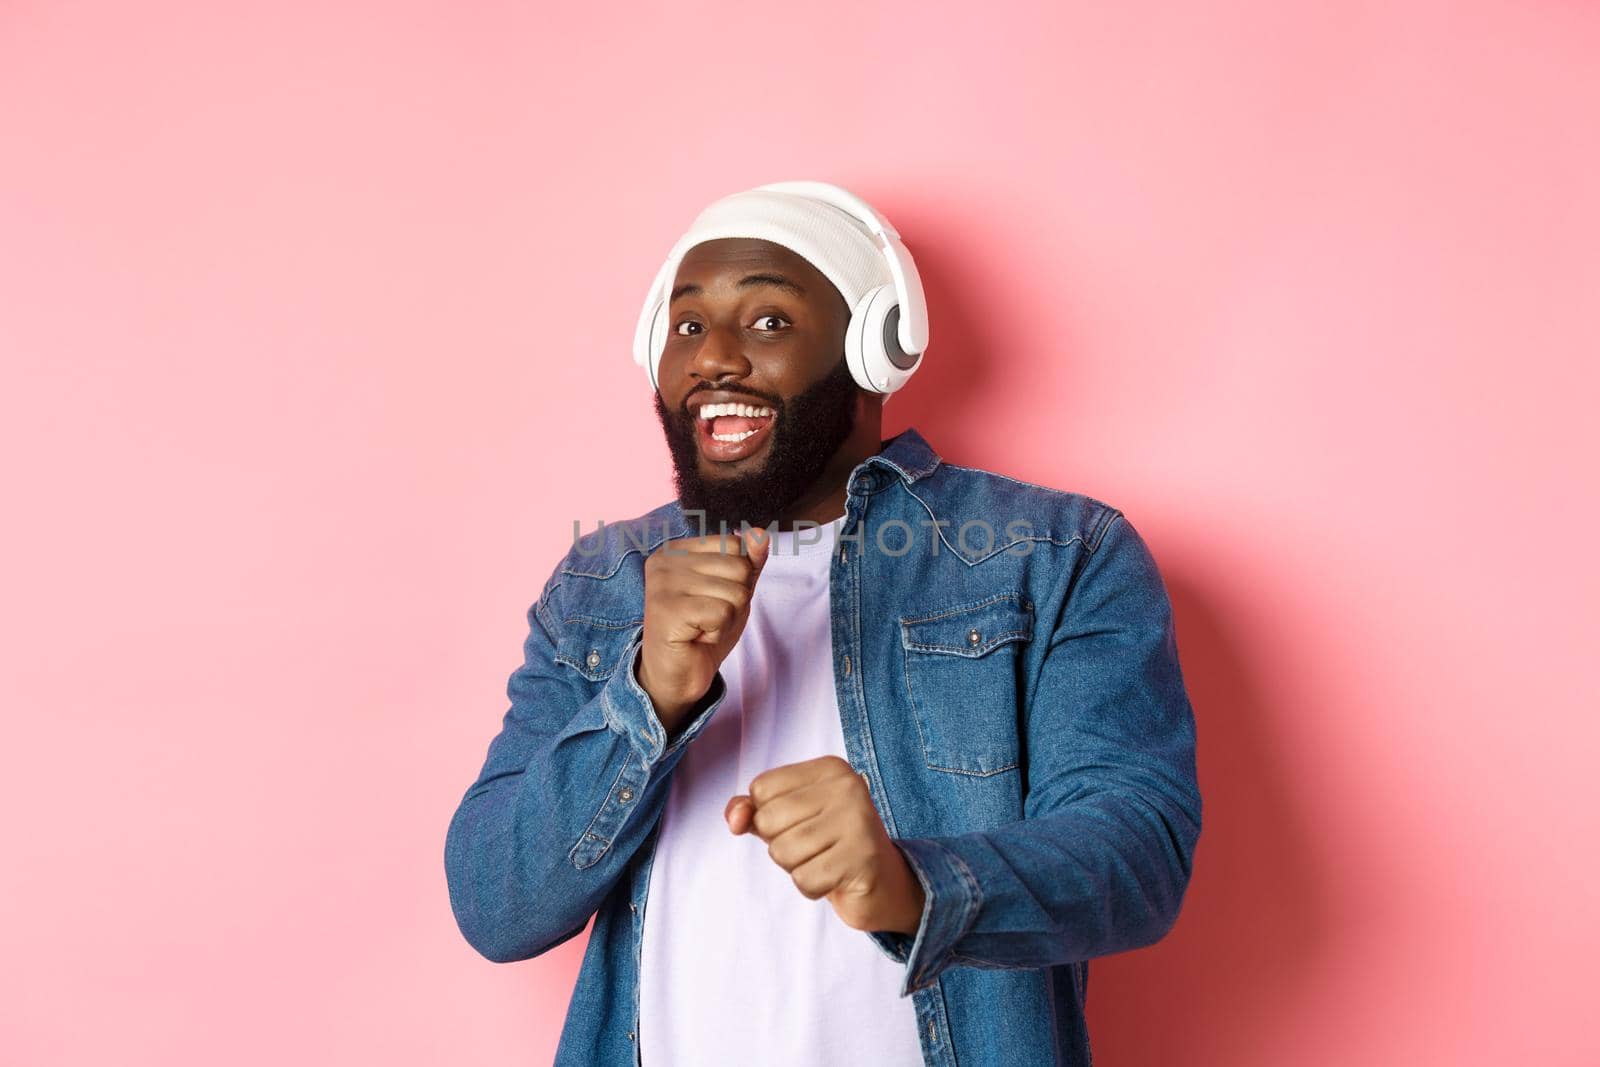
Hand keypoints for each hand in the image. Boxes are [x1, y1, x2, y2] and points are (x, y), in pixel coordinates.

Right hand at [636, 525, 769, 734]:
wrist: (677, 674)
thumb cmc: (703, 631)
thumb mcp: (732, 591)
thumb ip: (748, 562)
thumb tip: (761, 533)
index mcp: (677, 549)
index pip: (735, 544)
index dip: (737, 579)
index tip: (711, 599)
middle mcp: (664, 559)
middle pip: (738, 567)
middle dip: (734, 600)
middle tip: (707, 617)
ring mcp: (662, 583)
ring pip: (734, 592)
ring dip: (725, 619)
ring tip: (701, 627)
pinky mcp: (666, 609)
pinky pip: (722, 613)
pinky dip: (717, 631)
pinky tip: (695, 637)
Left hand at [725, 755, 925, 934]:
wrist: (881, 884)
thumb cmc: (826, 845)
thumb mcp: (785, 820)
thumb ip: (751, 811)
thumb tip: (733, 819)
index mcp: (829, 768)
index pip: (761, 788)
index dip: (768, 815)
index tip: (803, 822)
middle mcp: (847, 787)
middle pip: (768, 819)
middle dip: (780, 844)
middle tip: (816, 847)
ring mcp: (858, 821)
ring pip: (783, 852)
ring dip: (796, 867)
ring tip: (825, 861)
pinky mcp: (863, 859)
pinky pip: (804, 879)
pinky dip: (812, 887)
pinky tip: (834, 878)